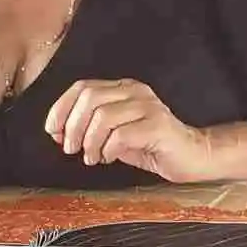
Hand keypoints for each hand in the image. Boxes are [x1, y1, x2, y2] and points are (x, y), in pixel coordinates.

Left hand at [45, 79, 213, 182]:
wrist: (193, 156)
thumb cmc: (152, 147)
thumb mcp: (114, 136)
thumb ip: (89, 130)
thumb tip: (58, 133)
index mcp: (123, 88)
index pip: (83, 87)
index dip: (61, 108)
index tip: (53, 130)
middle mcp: (135, 92)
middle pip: (90, 98)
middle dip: (73, 126)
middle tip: (70, 148)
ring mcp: (148, 107)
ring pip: (103, 116)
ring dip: (90, 142)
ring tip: (92, 158)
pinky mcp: (158, 126)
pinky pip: (121, 135)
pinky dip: (107, 149)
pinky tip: (109, 158)